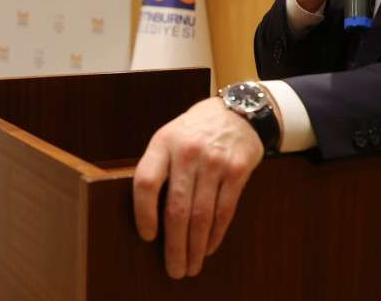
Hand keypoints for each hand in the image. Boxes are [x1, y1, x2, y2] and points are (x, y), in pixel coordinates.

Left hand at [133, 97, 263, 278]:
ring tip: (191, 266)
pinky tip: (208, 247)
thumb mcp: (169, 137)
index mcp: (163, 142)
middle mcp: (188, 151)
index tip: (147, 237)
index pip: (146, 182)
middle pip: (177, 208)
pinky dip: (215, 234)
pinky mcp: (237, 170)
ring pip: (202, 215)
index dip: (143, 214)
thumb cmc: (194, 131)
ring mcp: (214, 161)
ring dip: (195, 247)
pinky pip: (225, 211)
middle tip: (174, 269)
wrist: (237, 111)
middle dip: (174, 245)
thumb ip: (158, 167)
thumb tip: (148, 215)